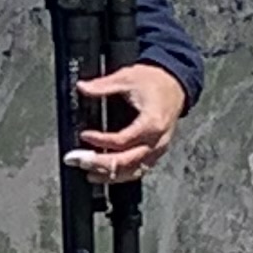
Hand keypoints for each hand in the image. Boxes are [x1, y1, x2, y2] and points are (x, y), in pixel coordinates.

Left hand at [65, 63, 188, 184]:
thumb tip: (82, 88)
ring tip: (89, 173)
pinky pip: (140, 169)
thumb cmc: (154, 81)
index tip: (84, 135)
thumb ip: (103, 85)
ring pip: (134, 170)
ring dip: (110, 174)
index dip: (101, 140)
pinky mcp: (157, 152)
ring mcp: (159, 148)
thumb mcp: (127, 78)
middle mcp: (158, 140)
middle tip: (77, 161)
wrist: (175, 84)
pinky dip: (123, 174)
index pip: (123, 140)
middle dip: (100, 163)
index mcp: (152, 122)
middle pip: (127, 161)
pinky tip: (106, 175)